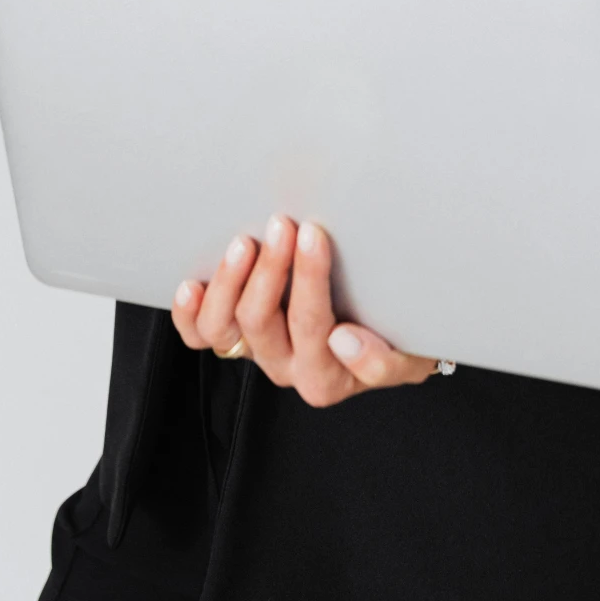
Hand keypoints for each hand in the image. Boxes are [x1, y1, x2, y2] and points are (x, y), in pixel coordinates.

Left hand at [171, 217, 439, 406]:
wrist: (387, 337)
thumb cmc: (398, 336)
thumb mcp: (409, 353)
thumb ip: (382, 360)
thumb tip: (343, 341)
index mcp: (329, 376)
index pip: (314, 327)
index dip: (309, 280)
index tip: (314, 234)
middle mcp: (287, 367)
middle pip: (264, 322)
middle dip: (272, 268)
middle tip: (284, 224)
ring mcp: (257, 352)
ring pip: (226, 328)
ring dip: (231, 281)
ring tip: (246, 242)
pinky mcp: (235, 339)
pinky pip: (200, 336)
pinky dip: (190, 313)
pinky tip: (192, 284)